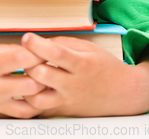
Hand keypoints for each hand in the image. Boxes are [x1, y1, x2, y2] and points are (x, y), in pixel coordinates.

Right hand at [0, 44, 45, 117]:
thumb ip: (6, 51)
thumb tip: (29, 50)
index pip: (23, 58)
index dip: (39, 52)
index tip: (46, 50)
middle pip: (32, 84)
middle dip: (45, 75)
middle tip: (50, 68)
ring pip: (30, 105)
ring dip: (41, 95)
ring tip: (44, 85)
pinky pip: (19, 114)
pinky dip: (30, 107)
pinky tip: (33, 98)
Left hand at [20, 33, 148, 116]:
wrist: (123, 93)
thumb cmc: (103, 66)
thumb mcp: (88, 48)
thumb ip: (62, 43)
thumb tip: (37, 43)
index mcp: (81, 64)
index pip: (56, 53)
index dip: (37, 45)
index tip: (26, 38)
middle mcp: (73, 85)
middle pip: (41, 75)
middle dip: (28, 63)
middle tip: (25, 56)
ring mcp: (67, 101)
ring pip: (36, 97)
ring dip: (26, 84)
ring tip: (28, 74)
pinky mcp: (61, 112)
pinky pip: (38, 110)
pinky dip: (29, 99)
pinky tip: (28, 88)